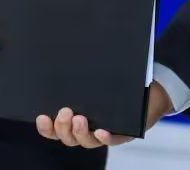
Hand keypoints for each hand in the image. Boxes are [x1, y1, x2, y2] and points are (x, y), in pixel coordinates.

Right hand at [36, 80, 172, 147]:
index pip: (54, 129)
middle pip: (68, 137)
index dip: (46, 127)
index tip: (42, 116)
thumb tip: (67, 48)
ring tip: (80, 119)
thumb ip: (81, 72)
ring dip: (80, 132)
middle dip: (63, 127)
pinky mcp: (123, 134)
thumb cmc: (115, 83)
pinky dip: (105, 138)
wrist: (147, 91)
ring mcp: (104, 133)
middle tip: (65, 112)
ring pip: (87, 141)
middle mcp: (86, 129)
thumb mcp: (95, 77)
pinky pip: (113, 140)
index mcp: (74, 118)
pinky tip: (101, 132)